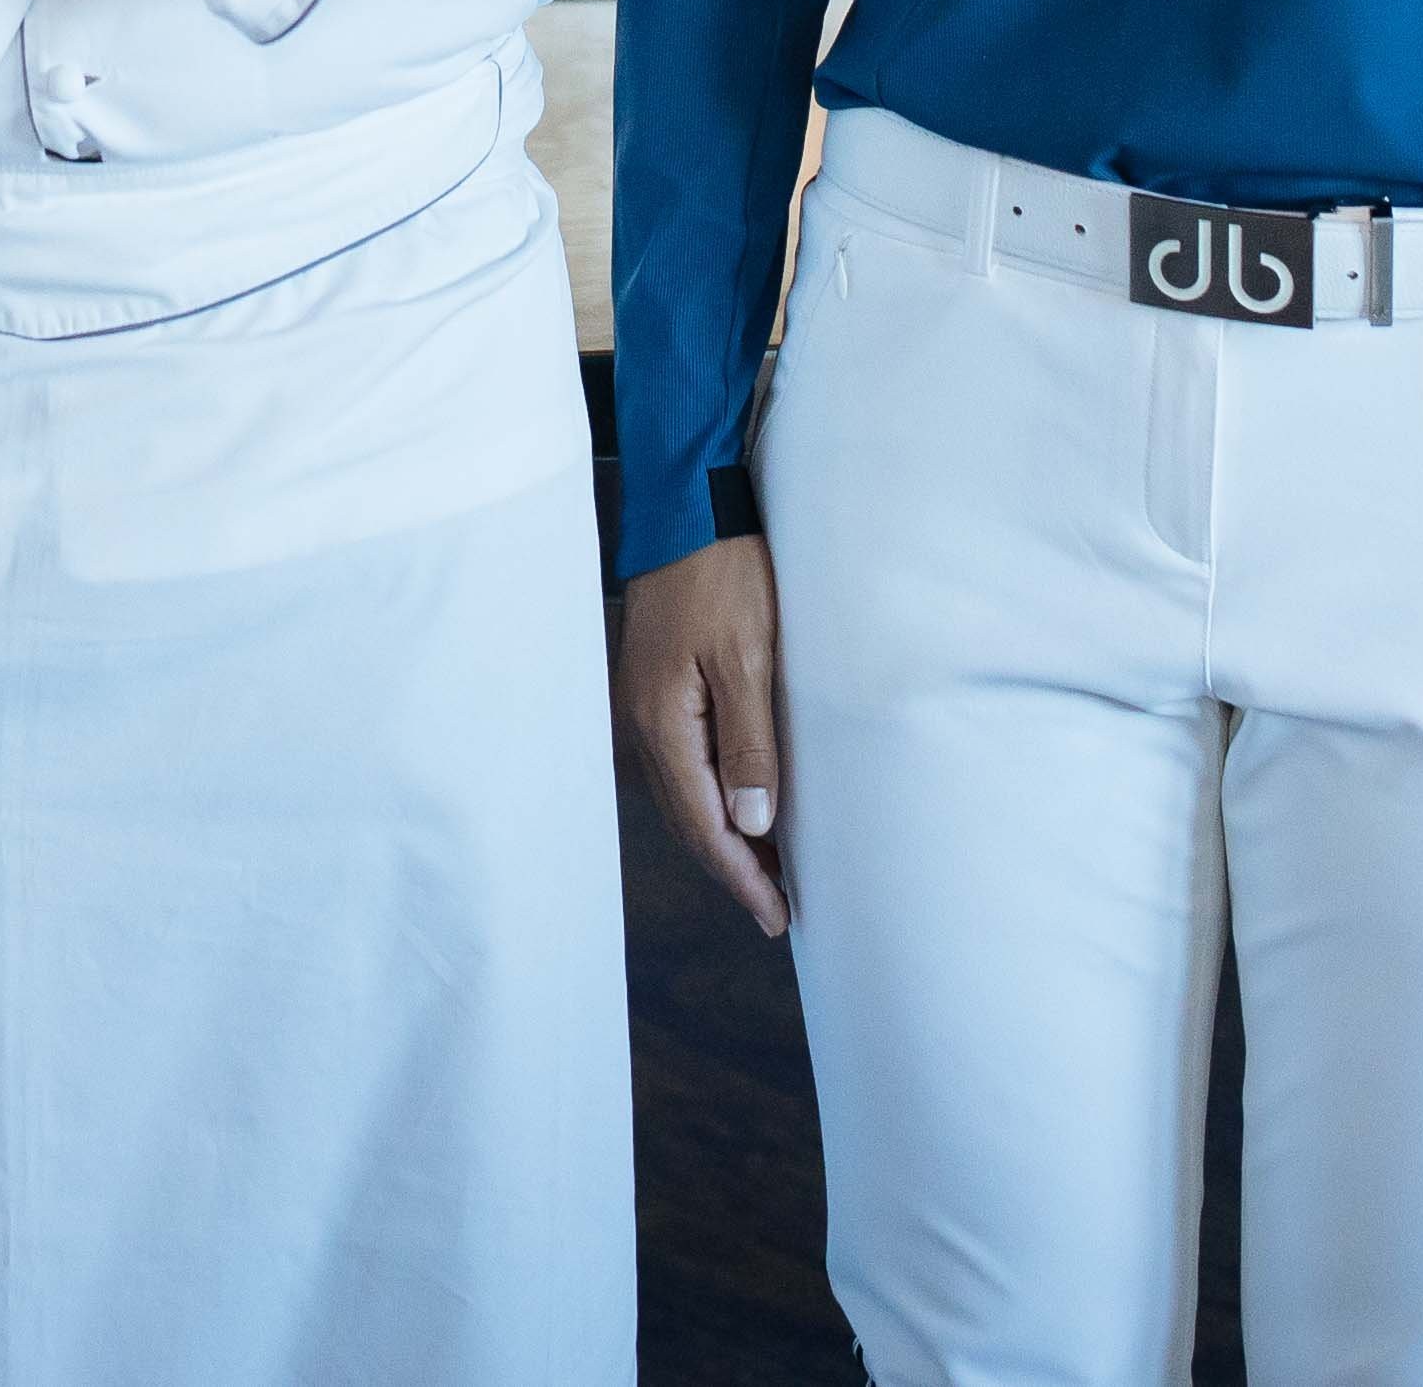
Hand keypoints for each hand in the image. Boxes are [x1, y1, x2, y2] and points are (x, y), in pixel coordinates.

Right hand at [613, 534, 789, 939]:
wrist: (686, 505)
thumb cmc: (723, 574)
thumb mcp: (748, 658)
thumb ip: (750, 745)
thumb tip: (752, 824)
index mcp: (664, 723)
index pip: (704, 824)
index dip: (742, 875)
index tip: (777, 916)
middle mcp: (645, 723)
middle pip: (688, 818)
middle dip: (733, 867)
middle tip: (777, 907)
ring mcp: (645, 704)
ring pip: (684, 794)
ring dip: (723, 834)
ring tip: (768, 867)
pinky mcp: (656, 685)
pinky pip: (683, 762)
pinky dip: (712, 795)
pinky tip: (739, 800)